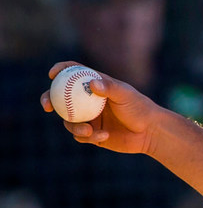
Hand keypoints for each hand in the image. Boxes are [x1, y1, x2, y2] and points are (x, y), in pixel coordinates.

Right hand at [40, 61, 162, 153]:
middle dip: (48, 99)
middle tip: (46, 105)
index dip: (61, 70)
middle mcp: (89, 101)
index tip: (52, 74)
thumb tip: (92, 82)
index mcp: (96, 86)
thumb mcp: (126, 95)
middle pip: (61, 97)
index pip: (74, 73)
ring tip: (89, 131)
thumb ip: (110, 88)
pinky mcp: (92, 134)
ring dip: (74, 126)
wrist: (150, 132)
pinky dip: (88, 137)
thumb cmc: (140, 108)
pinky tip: (104, 136)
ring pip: (68, 120)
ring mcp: (89, 117)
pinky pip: (80, 136)